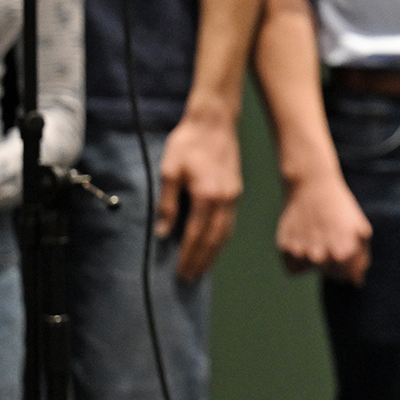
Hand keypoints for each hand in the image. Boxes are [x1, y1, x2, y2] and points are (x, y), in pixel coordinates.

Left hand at [157, 108, 241, 281]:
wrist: (215, 122)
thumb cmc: (188, 143)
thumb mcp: (170, 171)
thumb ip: (168, 203)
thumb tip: (163, 231)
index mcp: (206, 196)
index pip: (195, 235)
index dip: (188, 256)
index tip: (180, 272)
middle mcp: (224, 201)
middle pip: (213, 239)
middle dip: (202, 260)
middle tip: (190, 277)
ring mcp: (233, 196)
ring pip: (225, 233)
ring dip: (214, 253)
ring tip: (202, 267)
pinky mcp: (236, 191)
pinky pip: (229, 222)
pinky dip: (222, 238)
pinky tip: (214, 244)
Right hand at [275, 164, 370, 284]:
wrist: (312, 185)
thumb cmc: (340, 208)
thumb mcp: (361, 229)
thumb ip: (361, 258)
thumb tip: (357, 283)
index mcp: (343, 253)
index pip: (348, 276)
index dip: (350, 264)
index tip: (347, 248)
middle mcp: (320, 256)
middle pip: (328, 273)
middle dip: (334, 261)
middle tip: (331, 237)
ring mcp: (301, 253)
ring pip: (309, 268)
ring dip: (314, 258)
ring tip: (317, 234)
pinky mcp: (284, 248)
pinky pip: (293, 266)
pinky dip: (297, 257)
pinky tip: (303, 238)